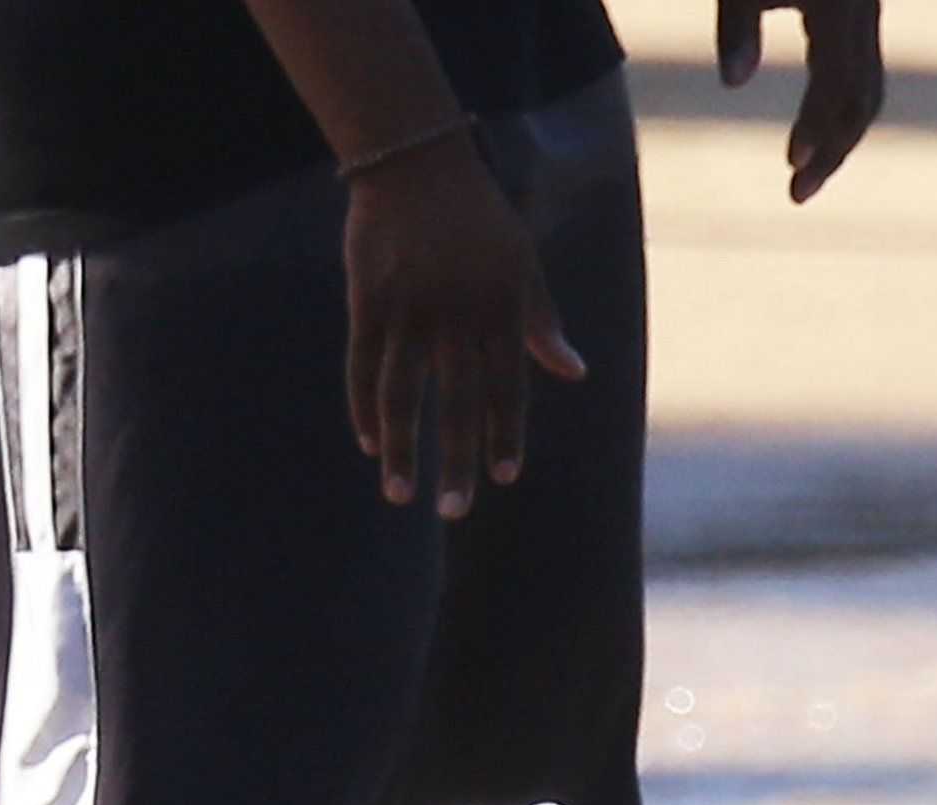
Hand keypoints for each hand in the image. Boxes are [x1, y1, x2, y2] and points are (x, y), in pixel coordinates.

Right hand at [343, 130, 585, 517]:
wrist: (414, 161)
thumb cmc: (477, 219)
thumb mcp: (522, 264)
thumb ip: (542, 323)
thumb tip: (574, 373)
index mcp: (499, 304)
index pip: (507, 384)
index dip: (505, 433)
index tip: (503, 476)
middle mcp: (455, 312)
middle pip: (456, 401)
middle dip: (456, 461)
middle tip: (454, 512)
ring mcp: (408, 308)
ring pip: (401, 395)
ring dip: (401, 449)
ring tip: (400, 494)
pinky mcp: (368, 302)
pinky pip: (363, 367)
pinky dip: (364, 409)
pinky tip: (370, 443)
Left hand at [716, 0, 883, 202]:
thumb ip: (737, 25)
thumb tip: (733, 85)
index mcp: (838, 8)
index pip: (839, 83)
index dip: (819, 127)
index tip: (792, 165)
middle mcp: (861, 13)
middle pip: (862, 98)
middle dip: (834, 149)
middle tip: (797, 194)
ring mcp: (863, 14)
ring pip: (865, 88)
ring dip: (836, 137)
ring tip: (800, 175)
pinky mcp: (855, 16)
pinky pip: (857, 74)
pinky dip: (836, 111)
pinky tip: (808, 135)